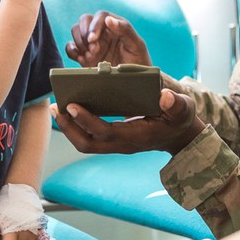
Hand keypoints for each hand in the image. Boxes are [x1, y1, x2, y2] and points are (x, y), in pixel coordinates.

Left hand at [50, 88, 205, 155]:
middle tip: (57, 107)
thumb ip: (176, 103)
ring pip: (85, 143)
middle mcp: (122, 144)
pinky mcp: (113, 139)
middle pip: (87, 144)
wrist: (178, 136)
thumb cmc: (178, 120)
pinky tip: (70, 108)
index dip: (87, 121)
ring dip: (69, 128)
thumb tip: (165, 96)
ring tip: (58, 107)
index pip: (105, 132)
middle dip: (69, 128)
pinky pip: (89, 137)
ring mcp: (116, 144)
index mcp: (136, 136)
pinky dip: (77, 125)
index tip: (72, 105)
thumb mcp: (183, 109)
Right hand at [65, 11, 151, 66]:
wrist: (135, 81)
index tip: (93, 38)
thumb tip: (109, 19)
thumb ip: (125, 29)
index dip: (94, 25)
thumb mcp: (137, 45)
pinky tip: (82, 59)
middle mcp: (102, 32)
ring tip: (92, 56)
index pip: (100, 16)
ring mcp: (92, 43)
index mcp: (115, 26)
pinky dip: (72, 51)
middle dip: (85, 34)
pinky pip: (71, 47)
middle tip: (93, 49)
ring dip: (80, 43)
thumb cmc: (139, 60)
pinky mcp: (85, 55)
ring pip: (76, 31)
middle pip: (84, 20)